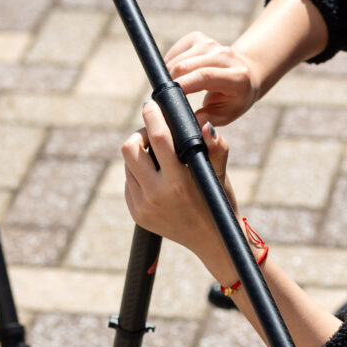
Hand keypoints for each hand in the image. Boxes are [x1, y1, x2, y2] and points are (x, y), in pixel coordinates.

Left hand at [122, 100, 236, 264]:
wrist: (213, 241)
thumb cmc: (219, 201)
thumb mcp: (220, 175)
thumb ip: (216, 148)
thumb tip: (205, 124)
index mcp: (178, 183)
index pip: (157, 139)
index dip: (152, 116)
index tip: (151, 104)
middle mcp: (156, 196)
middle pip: (129, 149)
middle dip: (139, 134)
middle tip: (152, 132)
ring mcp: (143, 207)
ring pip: (127, 165)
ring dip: (138, 154)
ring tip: (156, 153)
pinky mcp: (137, 214)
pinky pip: (129, 183)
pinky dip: (138, 172)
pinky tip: (155, 173)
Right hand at [164, 31, 259, 125]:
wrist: (247, 73)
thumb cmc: (235, 98)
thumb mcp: (227, 114)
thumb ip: (208, 119)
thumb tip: (190, 124)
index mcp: (236, 77)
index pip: (205, 76)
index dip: (184, 84)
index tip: (167, 97)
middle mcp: (224, 55)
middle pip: (187, 65)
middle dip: (170, 82)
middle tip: (164, 99)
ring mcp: (211, 44)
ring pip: (178, 58)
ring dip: (168, 74)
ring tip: (170, 89)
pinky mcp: (199, 38)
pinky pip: (176, 50)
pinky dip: (169, 63)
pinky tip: (173, 75)